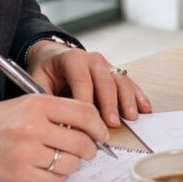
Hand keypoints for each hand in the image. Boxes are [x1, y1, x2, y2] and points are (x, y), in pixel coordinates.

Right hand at [0, 94, 110, 181]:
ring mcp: (27, 152)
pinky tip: (45, 168)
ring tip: (60, 158)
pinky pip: (55, 179)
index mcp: (37, 104)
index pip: (85, 113)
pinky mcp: (20, 174)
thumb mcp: (24, 105)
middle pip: (83, 142)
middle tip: (86, 151)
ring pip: (72, 163)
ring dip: (72, 164)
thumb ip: (55, 113)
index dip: (99, 127)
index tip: (102, 134)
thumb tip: (90, 129)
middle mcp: (34, 126)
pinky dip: (56, 176)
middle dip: (90, 150)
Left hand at [26, 39, 150, 125]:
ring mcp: (107, 65)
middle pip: (105, 82)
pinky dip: (138, 97)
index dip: (86, 101)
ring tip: (132, 118)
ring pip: (121, 81)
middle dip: (110, 104)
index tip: (87, 121)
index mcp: (72, 59)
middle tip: (112, 124)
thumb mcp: (38, 80)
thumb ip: (46, 98)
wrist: (53, 57)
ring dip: (128, 101)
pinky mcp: (116, 74)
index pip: (82, 80)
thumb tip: (57, 122)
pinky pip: (130, 84)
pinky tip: (145, 110)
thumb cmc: (46, 72)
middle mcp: (93, 59)